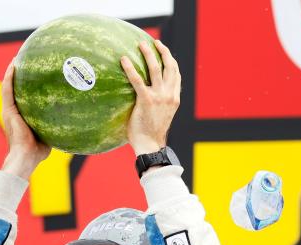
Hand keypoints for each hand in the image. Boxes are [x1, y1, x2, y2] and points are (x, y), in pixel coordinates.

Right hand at [0, 61, 50, 179]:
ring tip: (17, 57)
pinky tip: (14, 64)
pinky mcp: (8, 110)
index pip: (22, 97)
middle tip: (24, 59)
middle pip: (13, 88)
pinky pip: (7, 89)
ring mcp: (9, 110)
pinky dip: (9, 76)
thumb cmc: (38, 152)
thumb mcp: (49, 134)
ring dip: (11, 71)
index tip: (33, 72)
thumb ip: (56, 125)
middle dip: (18, 74)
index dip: (26, 85)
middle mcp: (13, 111)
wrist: (26, 157)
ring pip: (8, 85)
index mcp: (21, 116)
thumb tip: (73, 121)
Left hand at [120, 40, 180, 154]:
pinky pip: (137, 80)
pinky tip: (123, 60)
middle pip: (170, 66)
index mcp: (174, 98)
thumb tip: (145, 96)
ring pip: (155, 68)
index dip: (170, 60)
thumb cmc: (151, 134)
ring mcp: (159, 97)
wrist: (151, 146)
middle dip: (162, 51)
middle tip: (153, 42)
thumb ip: (159, 103)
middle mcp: (169, 95)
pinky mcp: (147, 100)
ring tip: (140, 44)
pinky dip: (130, 68)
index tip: (163, 51)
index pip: (176, 74)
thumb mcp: (161, 115)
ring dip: (148, 54)